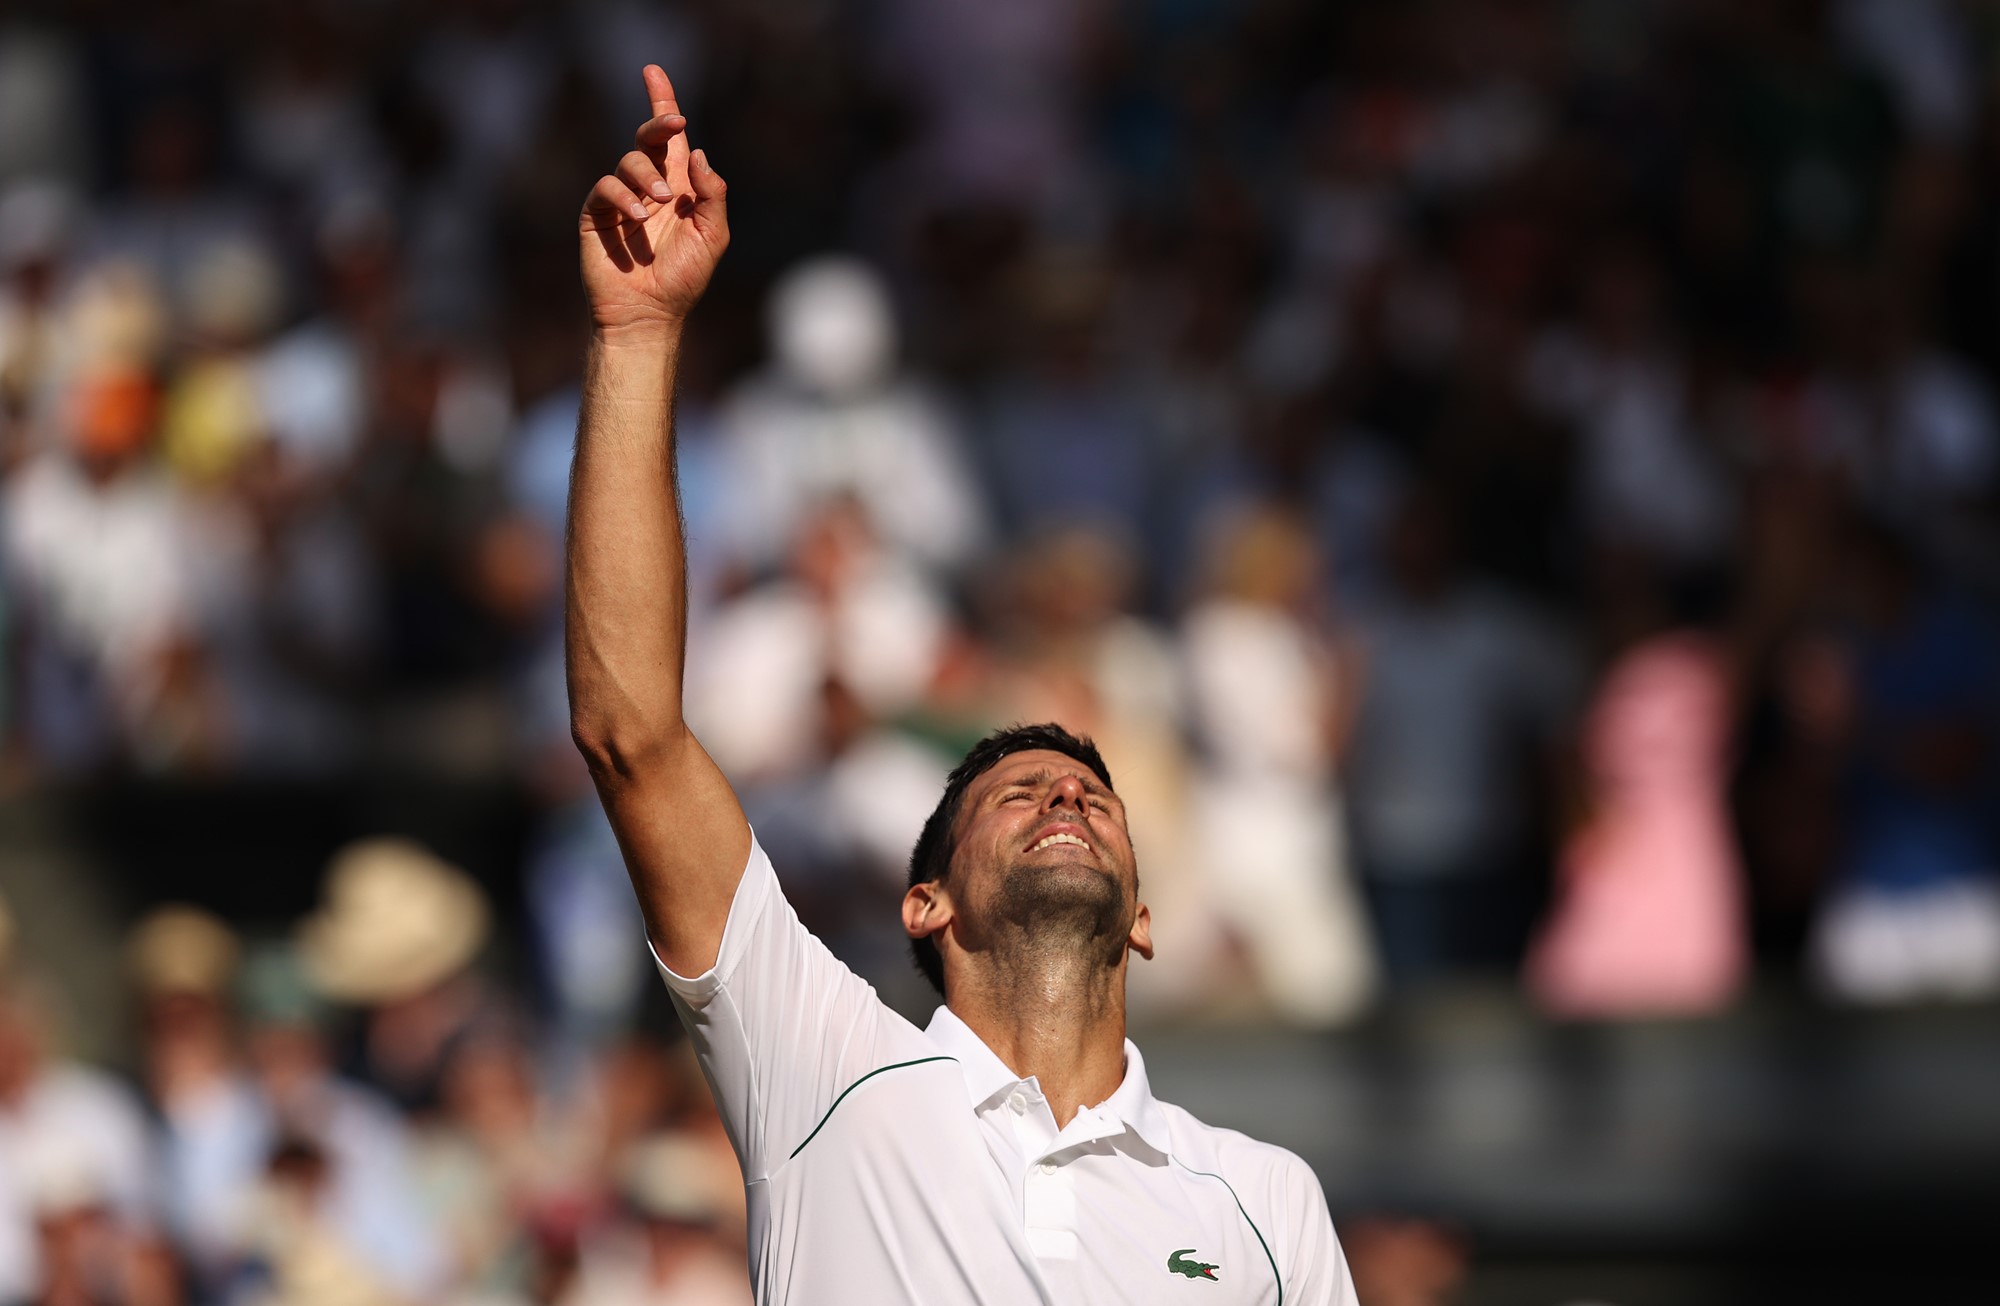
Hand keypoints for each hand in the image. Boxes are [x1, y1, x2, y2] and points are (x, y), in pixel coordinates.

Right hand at [579, 65, 728, 338]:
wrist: (650, 313)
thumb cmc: (684, 278)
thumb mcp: (713, 235)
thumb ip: (712, 194)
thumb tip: (697, 151)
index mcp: (679, 187)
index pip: (670, 139)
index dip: (663, 103)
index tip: (654, 72)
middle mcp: (649, 186)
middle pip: (647, 138)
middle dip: (659, 122)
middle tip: (673, 123)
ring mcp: (621, 199)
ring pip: (629, 161)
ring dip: (647, 177)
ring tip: (658, 205)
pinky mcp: (597, 214)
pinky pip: (606, 188)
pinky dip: (623, 197)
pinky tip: (638, 218)